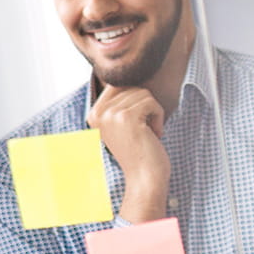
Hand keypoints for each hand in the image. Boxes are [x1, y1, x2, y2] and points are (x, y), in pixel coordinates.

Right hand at [88, 85, 169, 220]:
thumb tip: (126, 74)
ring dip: (153, 113)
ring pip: (143, 93)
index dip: (135, 101)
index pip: (118, 85)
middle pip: (131, 87)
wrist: (145, 178)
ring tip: (148, 134)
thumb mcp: (123, 125)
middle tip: (143, 132)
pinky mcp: (126, 117)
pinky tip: (154, 135)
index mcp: (94, 114)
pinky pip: (152, 102)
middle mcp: (98, 113)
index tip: (136, 125)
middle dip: (145, 107)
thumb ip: (120, 102)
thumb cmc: (140, 152)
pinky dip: (159, 117)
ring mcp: (111, 115)